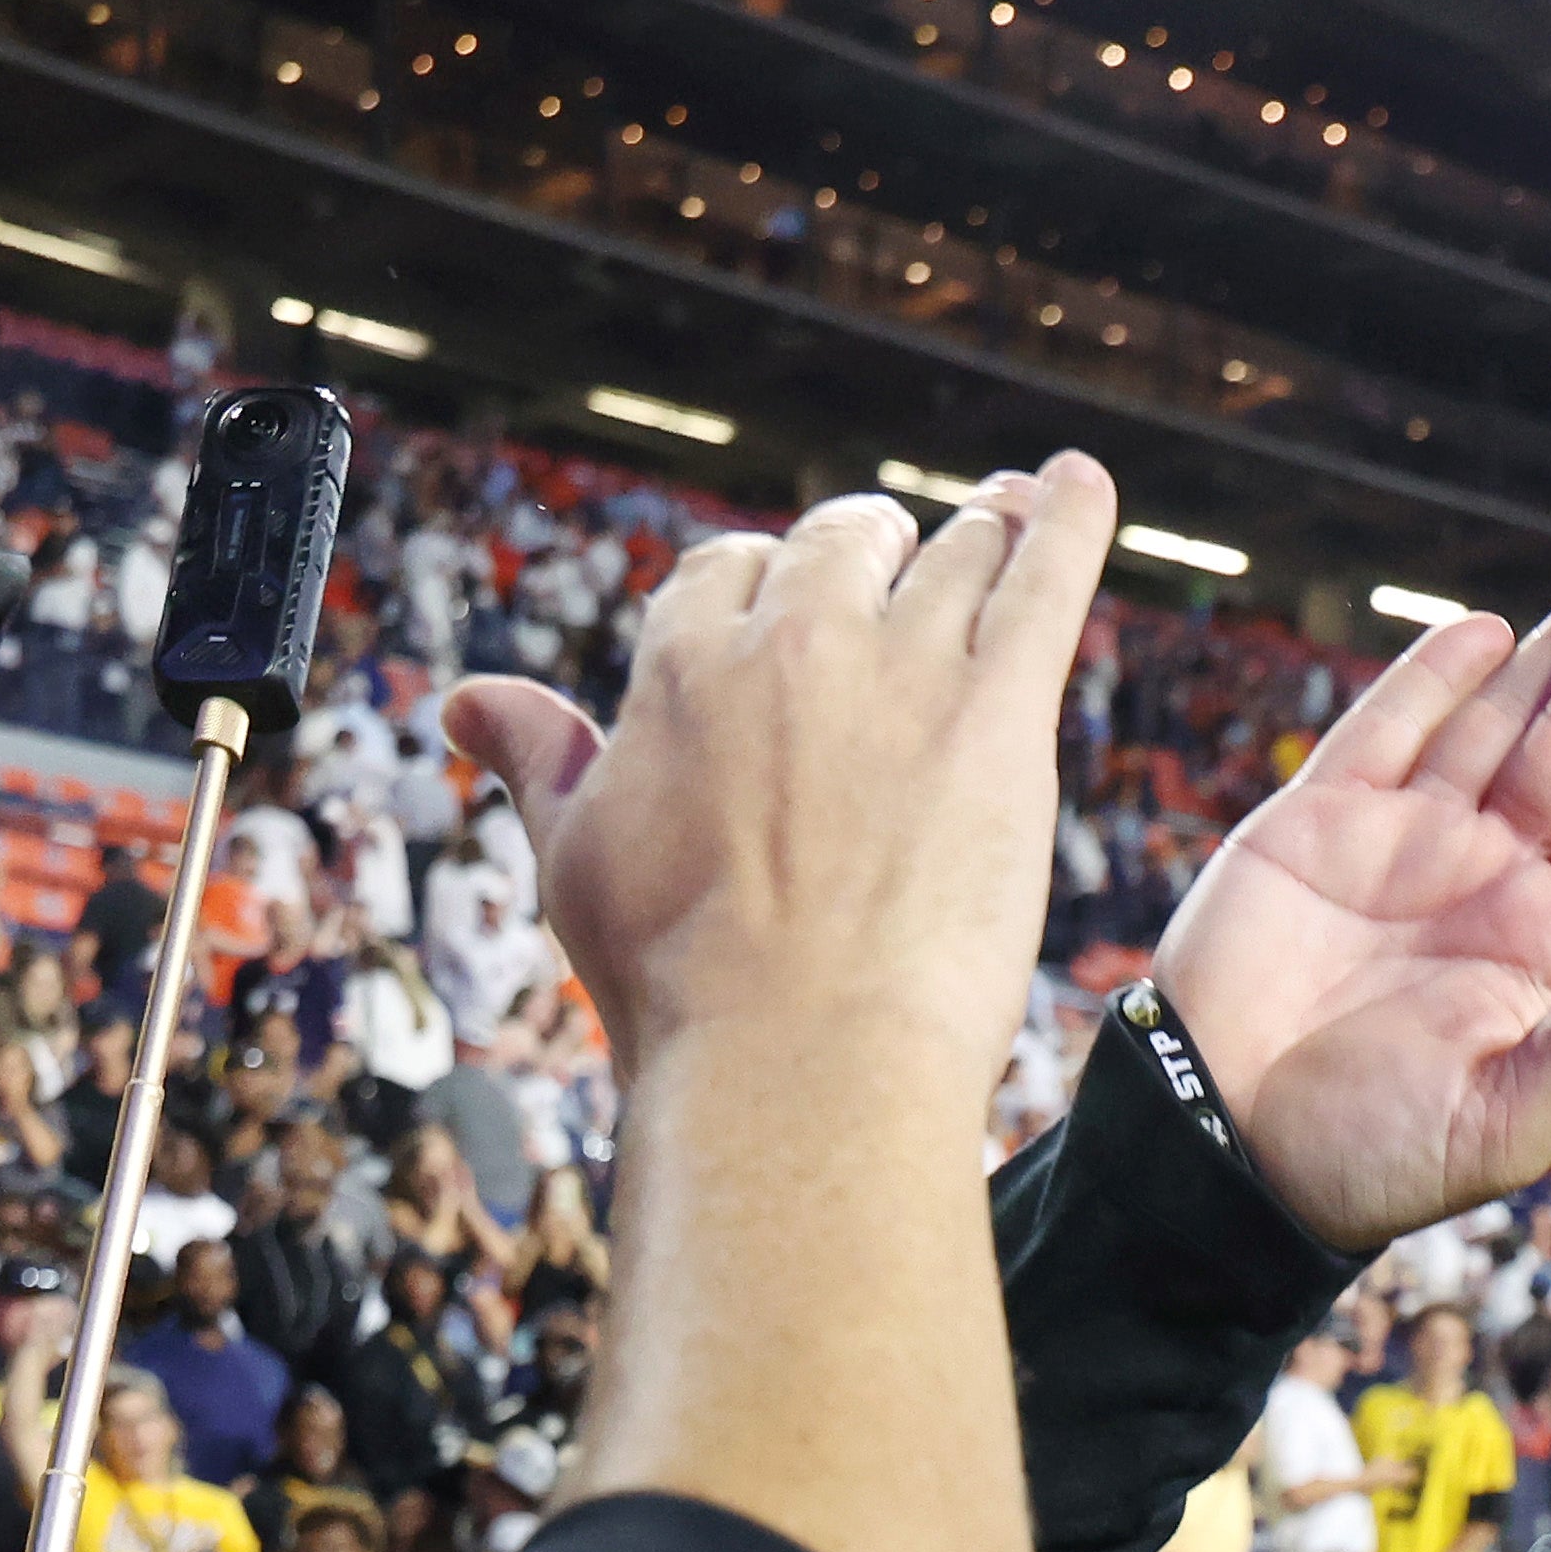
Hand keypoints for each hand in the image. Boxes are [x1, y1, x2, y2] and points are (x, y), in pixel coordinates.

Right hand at [442, 460, 1115, 1124]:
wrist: (797, 1067)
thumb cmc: (681, 989)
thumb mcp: (578, 860)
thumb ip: (541, 758)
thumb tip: (468, 704)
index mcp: (683, 666)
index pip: (729, 570)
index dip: (761, 592)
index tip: (784, 624)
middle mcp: (791, 641)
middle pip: (843, 543)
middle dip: (870, 555)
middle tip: (900, 582)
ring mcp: (903, 668)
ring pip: (953, 553)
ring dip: (978, 539)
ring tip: (1006, 528)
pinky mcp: (1001, 711)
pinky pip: (1048, 576)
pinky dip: (1073, 517)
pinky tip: (1082, 484)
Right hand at [1148, 539, 1550, 1250]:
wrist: (1220, 1153)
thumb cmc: (1366, 1163)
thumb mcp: (1501, 1123)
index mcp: (1547, 949)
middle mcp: (1488, 883)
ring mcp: (1405, 846)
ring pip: (1498, 721)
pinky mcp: (1316, 825)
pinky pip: (1386, 731)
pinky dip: (1432, 678)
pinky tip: (1490, 632)